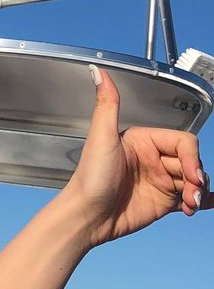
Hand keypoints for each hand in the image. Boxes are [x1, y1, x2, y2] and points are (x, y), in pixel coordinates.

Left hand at [62, 65, 209, 248]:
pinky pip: (189, 198)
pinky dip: (202, 201)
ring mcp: (159, 180)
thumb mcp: (100, 138)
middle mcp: (153, 159)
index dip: (192, 157)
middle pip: (192, 161)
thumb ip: (107, 104)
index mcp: (144, 141)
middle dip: (197, 177)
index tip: (192, 174)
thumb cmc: (89, 179)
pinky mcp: (162, 202)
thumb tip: (98, 71)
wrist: (85, 217)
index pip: (183, 142)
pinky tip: (204, 204)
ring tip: (190, 205)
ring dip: (198, 192)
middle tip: (192, 193)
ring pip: (194, 181)